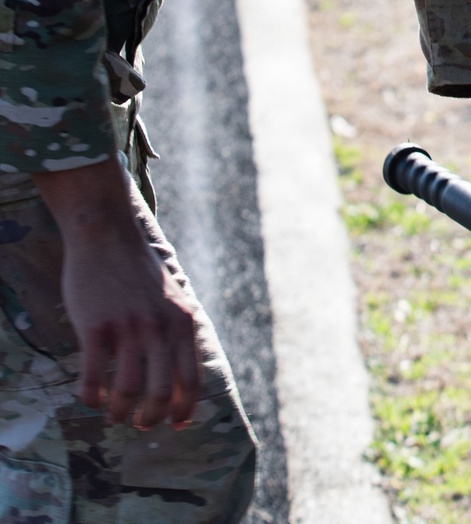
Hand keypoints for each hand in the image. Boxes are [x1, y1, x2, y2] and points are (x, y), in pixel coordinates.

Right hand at [32, 159, 199, 428]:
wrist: (107, 233)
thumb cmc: (138, 269)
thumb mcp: (173, 296)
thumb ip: (179, 330)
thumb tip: (183, 372)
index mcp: (182, 320)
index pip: (190, 379)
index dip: (185, 409)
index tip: (178, 425)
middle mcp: (158, 326)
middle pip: (160, 393)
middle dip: (152, 418)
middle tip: (142, 425)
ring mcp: (126, 327)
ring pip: (127, 391)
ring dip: (120, 413)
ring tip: (115, 415)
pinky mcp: (95, 327)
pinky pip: (94, 377)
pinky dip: (92, 397)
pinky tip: (91, 398)